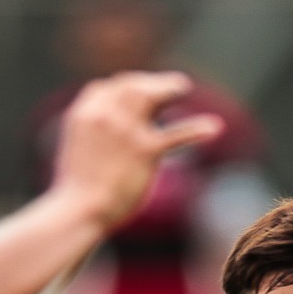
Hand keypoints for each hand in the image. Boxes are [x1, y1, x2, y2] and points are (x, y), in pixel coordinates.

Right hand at [52, 71, 224, 228]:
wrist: (79, 210)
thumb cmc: (77, 190)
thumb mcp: (78, 150)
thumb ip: (94, 134)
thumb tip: (111, 134)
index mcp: (84, 112)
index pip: (110, 87)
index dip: (128, 86)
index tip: (139, 91)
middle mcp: (105, 113)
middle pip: (133, 85)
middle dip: (151, 83)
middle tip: (168, 87)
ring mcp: (126, 129)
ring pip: (153, 96)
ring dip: (170, 88)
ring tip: (183, 88)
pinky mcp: (145, 150)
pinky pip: (177, 135)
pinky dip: (198, 129)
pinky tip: (215, 128)